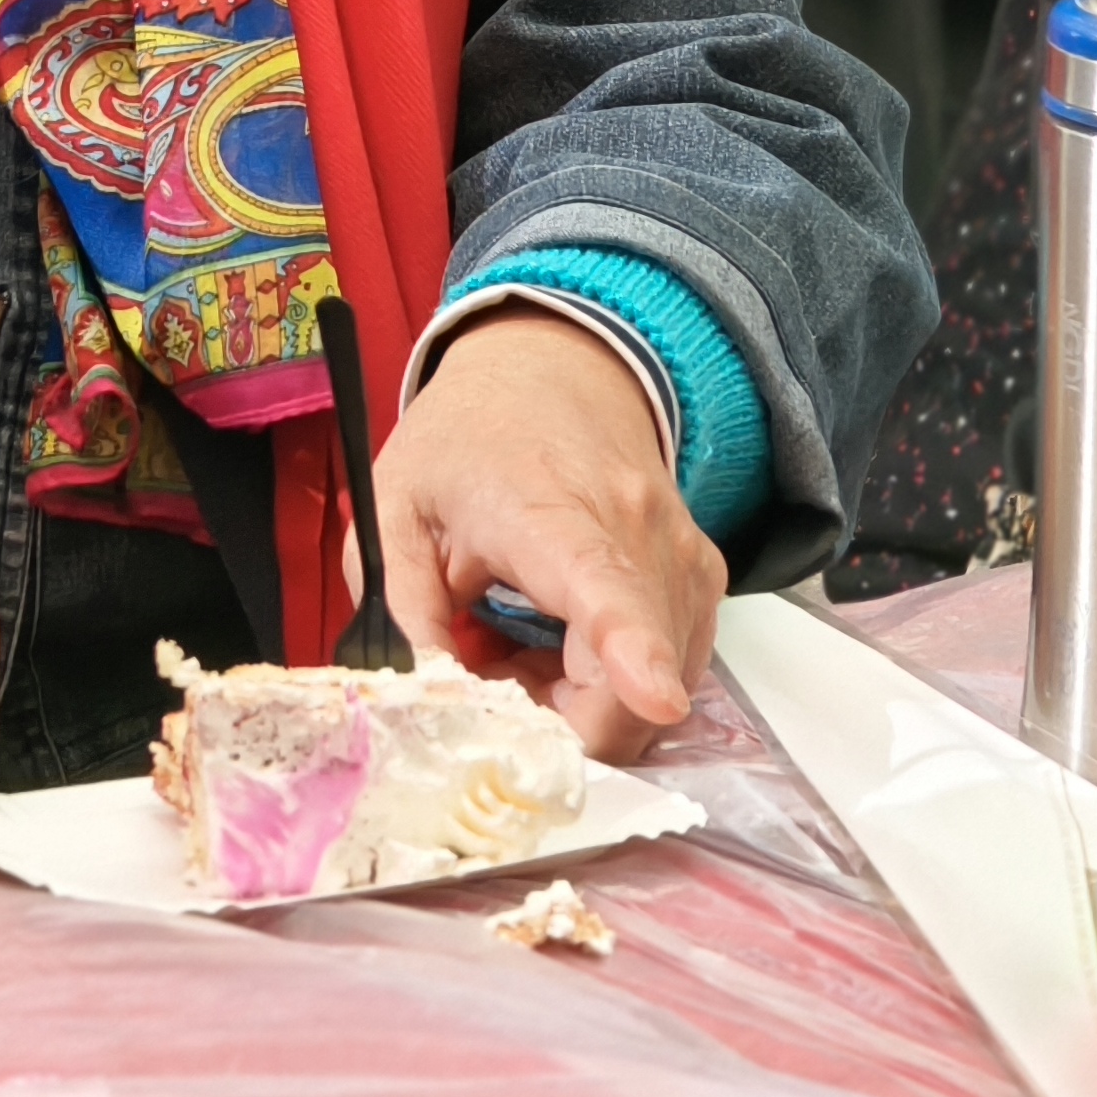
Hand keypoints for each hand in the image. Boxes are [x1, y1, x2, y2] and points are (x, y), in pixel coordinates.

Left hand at [366, 303, 722, 759]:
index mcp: (550, 513)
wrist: (554, 372)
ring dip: (585, 705)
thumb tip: (434, 700)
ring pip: (657, 694)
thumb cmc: (467, 440)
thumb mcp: (394, 511)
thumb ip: (403, 612)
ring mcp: (683, 559)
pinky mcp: (702, 579)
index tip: (653, 697)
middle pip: (635, 681)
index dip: (633, 651)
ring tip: (521, 647)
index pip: (606, 590)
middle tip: (492, 677)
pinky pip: (670, 671)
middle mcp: (639, 534)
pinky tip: (561, 644)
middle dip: (562, 723)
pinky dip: (614, 685)